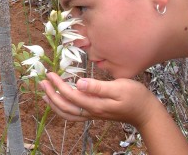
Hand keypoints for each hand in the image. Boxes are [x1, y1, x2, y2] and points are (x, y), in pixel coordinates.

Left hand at [40, 73, 187, 153]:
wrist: (145, 112)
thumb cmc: (135, 96)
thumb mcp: (119, 87)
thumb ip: (98, 87)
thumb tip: (79, 83)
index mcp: (95, 104)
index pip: (71, 95)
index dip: (58, 85)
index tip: (50, 73)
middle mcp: (91, 112)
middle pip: (65, 106)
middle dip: (51, 94)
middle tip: (42, 81)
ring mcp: (93, 114)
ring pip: (67, 113)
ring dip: (54, 103)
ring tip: (45, 93)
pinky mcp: (95, 113)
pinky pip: (74, 114)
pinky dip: (63, 108)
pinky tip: (61, 101)